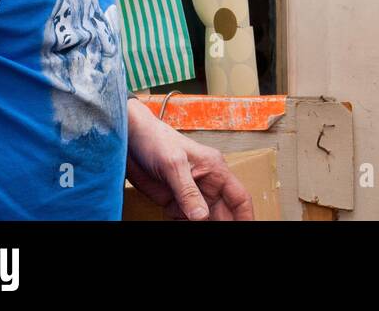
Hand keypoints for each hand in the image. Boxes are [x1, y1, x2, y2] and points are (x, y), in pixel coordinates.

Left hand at [125, 98, 254, 219]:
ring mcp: (190, 194)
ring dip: (205, 227)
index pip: (239, 197)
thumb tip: (202, 217)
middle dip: (225, 225)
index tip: (248, 229)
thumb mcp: (174, 166)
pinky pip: (186, 220)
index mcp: (215, 170)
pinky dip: (186, 226)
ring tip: (196, 227)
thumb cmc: (156, 141)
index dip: (246, 216)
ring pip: (205, 219)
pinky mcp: (173, 202)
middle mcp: (206, 183)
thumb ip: (188, 192)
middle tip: (223, 237)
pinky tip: (183, 225)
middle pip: (223, 213)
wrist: (130, 140)